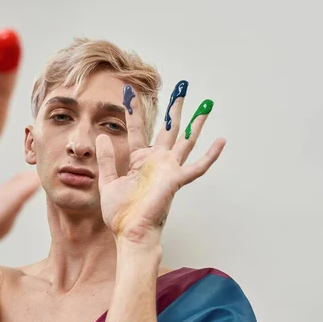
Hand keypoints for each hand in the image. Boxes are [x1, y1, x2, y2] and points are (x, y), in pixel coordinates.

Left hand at [96, 82, 224, 246]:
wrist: (129, 233)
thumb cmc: (120, 214)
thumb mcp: (108, 182)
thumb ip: (107, 159)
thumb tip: (101, 136)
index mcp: (139, 161)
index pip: (138, 130)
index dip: (134, 112)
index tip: (130, 93)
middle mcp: (156, 162)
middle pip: (168, 129)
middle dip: (174, 108)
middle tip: (181, 88)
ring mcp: (168, 170)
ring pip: (185, 140)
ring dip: (195, 123)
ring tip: (205, 105)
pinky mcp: (175, 180)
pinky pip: (197, 167)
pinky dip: (210, 155)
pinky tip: (221, 141)